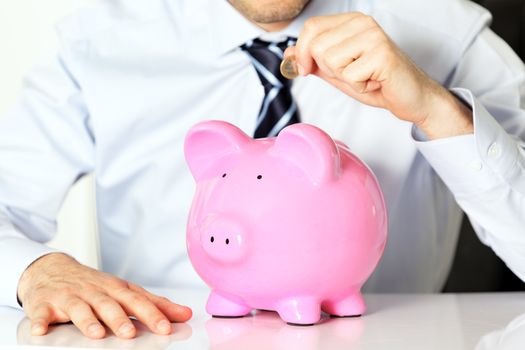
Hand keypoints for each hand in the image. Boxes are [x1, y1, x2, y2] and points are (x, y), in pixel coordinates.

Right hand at [17, 253, 191, 338]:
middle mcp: (94, 291)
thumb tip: (185, 314)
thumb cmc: (94, 285)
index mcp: (116, 289)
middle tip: (131, 334)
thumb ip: (154, 304)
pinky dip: (40, 321)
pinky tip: (42, 330)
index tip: (166, 327)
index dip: (152, 314)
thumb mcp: (124, 291)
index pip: (137, 300)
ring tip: (97, 334)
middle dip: (120, 318)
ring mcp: (69, 296)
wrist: (52, 268)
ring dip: (87, 321)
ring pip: (79, 308)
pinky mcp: (45, 303)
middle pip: (109, 304)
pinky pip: (41, 313)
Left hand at [287, 13, 472, 139]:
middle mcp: (363, 23)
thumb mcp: (336, 71)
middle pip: (317, 46)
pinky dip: (359, 87)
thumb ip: (312, 61)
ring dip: (345, 78)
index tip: (306, 69)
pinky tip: (374, 82)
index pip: (311, 28)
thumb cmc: (375, 82)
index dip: (302, 52)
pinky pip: (349, 76)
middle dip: (328, 69)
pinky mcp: (381, 54)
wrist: (408, 97)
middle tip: (353, 73)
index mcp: (351, 21)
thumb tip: (287, 54)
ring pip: (330, 61)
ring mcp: (373, 36)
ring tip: (365, 77)